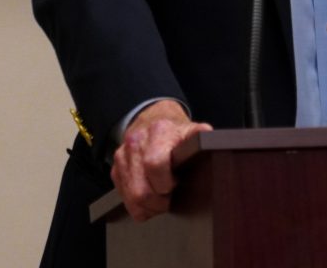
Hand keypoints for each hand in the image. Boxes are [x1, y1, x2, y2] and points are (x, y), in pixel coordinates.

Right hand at [110, 99, 211, 220]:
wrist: (152, 119)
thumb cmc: (175, 132)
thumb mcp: (191, 131)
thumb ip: (201, 137)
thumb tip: (211, 141)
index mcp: (158, 132)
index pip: (155, 164)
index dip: (165, 183)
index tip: (174, 185)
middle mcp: (136, 142)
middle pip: (140, 190)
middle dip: (158, 202)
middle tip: (169, 199)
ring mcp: (123, 156)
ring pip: (131, 198)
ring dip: (148, 206)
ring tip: (161, 201)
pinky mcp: (115, 168)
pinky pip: (124, 199)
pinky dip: (138, 206)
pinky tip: (150, 198)